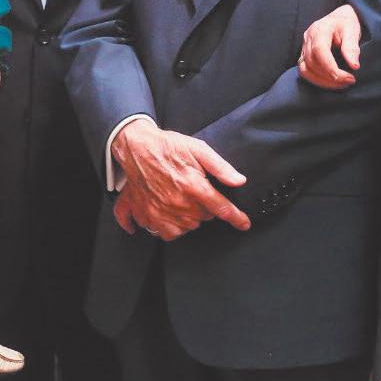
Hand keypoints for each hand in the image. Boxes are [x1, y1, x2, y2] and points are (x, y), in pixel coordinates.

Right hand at [111, 120, 248, 240]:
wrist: (136, 148)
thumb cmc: (167, 147)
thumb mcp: (198, 149)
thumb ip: (220, 167)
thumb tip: (239, 181)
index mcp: (193, 186)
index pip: (221, 208)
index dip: (236, 218)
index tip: (244, 224)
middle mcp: (177, 202)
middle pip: (204, 218)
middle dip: (205, 208)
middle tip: (196, 192)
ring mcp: (161, 212)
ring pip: (187, 227)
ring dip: (189, 218)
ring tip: (183, 202)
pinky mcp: (147, 216)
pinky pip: (166, 234)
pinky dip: (171, 228)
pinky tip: (170, 214)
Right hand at [297, 4, 360, 88]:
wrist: (339, 18)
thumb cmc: (346, 23)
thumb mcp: (352, 30)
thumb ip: (352, 47)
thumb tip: (354, 66)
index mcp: (319, 29)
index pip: (319, 51)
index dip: (330, 67)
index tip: (347, 77)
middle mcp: (308, 38)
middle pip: (312, 62)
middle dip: (330, 77)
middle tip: (349, 81)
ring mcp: (303, 47)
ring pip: (305, 70)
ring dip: (322, 81)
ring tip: (341, 84)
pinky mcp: (304, 55)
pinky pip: (305, 71)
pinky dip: (317, 80)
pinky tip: (331, 82)